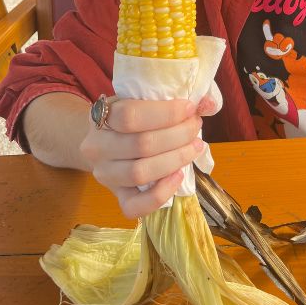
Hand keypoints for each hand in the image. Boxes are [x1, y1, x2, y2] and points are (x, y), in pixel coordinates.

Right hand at [80, 95, 216, 217]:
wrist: (104, 142)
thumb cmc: (129, 118)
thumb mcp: (141, 100)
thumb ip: (171, 98)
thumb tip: (208, 103)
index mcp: (102, 116)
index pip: (130, 115)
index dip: (166, 113)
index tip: (190, 108)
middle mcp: (97, 147)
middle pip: (142, 145)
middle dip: (178, 135)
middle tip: (195, 127)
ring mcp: (105, 175)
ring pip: (140, 173)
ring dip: (175, 159)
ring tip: (195, 147)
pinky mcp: (117, 197)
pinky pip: (135, 206)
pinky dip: (161, 193)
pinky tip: (179, 175)